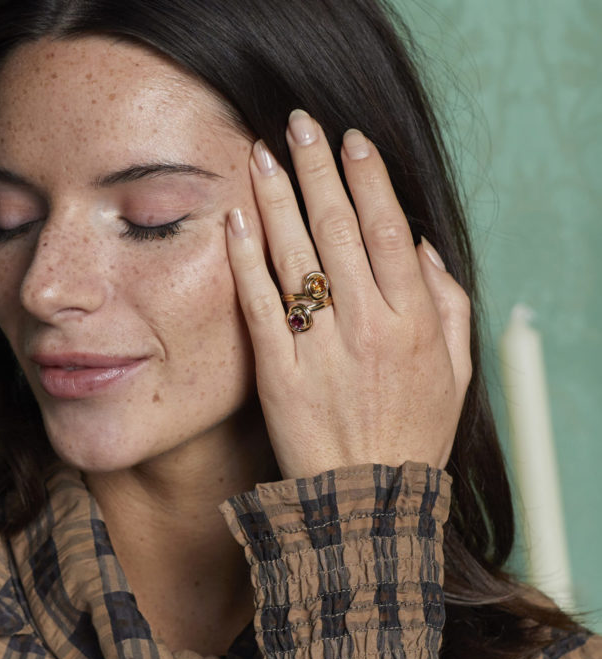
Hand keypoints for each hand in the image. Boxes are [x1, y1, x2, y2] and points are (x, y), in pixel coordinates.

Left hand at [226, 110, 470, 479]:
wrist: (366, 502)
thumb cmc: (411, 434)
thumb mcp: (455, 372)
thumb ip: (448, 304)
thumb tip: (423, 245)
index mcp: (414, 322)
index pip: (389, 230)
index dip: (369, 179)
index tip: (351, 140)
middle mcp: (368, 327)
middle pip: (339, 230)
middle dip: (318, 169)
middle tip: (298, 123)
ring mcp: (319, 349)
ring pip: (296, 258)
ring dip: (279, 198)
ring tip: (263, 153)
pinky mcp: (278, 373)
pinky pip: (260, 305)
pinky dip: (246, 259)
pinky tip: (237, 218)